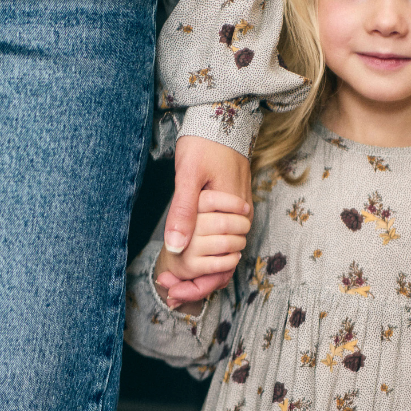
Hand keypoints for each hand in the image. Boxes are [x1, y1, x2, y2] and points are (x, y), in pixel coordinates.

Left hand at [163, 135, 251, 306]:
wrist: (223, 116)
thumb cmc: (204, 143)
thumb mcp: (189, 177)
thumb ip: (183, 212)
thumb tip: (177, 247)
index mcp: (235, 214)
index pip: (222, 266)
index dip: (197, 286)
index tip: (172, 293)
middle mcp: (243, 218)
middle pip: (223, 264)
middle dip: (196, 284)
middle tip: (167, 291)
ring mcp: (240, 212)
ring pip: (222, 252)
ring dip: (199, 269)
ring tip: (171, 281)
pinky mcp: (233, 206)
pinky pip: (221, 238)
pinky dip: (203, 250)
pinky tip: (184, 255)